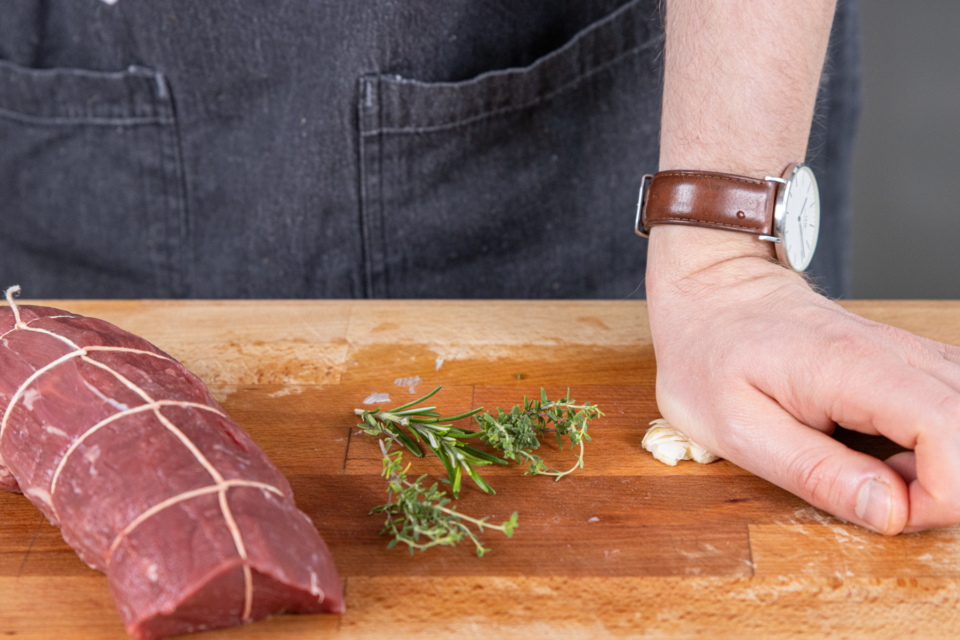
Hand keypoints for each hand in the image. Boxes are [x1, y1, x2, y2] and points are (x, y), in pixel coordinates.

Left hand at [646, 226, 959, 533]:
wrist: (709, 293)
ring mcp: (910, 352)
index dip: (942, 492)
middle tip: (877, 495)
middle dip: (946, 487)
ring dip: (942, 466)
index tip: (890, 510)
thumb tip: (891, 511)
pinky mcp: (909, 363)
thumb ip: (816, 472)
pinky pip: (953, 407)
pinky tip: (885, 451)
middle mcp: (897, 353)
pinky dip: (937, 444)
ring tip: (873, 470)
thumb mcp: (737, 428)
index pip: (952, 427)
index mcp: (852, 367)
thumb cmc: (708, 356)